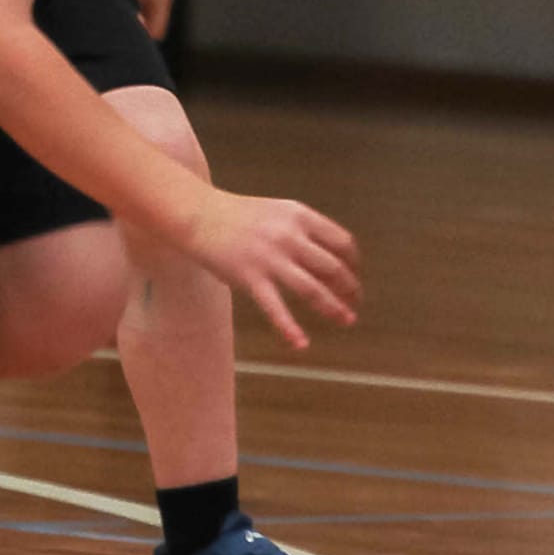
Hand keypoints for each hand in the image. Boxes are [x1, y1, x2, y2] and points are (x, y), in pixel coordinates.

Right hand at [182, 188, 360, 349]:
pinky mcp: (250, 277)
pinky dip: (290, 328)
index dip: (353, 262)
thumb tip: (329, 255)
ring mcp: (270, 258)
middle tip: (355, 303)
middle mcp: (290, 236)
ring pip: (312, 289)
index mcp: (300, 216)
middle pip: (333, 268)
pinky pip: (275, 308)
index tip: (354, 275)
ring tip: (346, 320)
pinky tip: (301, 343)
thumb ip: (302, 229)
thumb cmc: (239, 215)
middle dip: (349, 289)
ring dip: (333, 308)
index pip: (341, 241)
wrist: (199, 214)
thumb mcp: (278, 211)